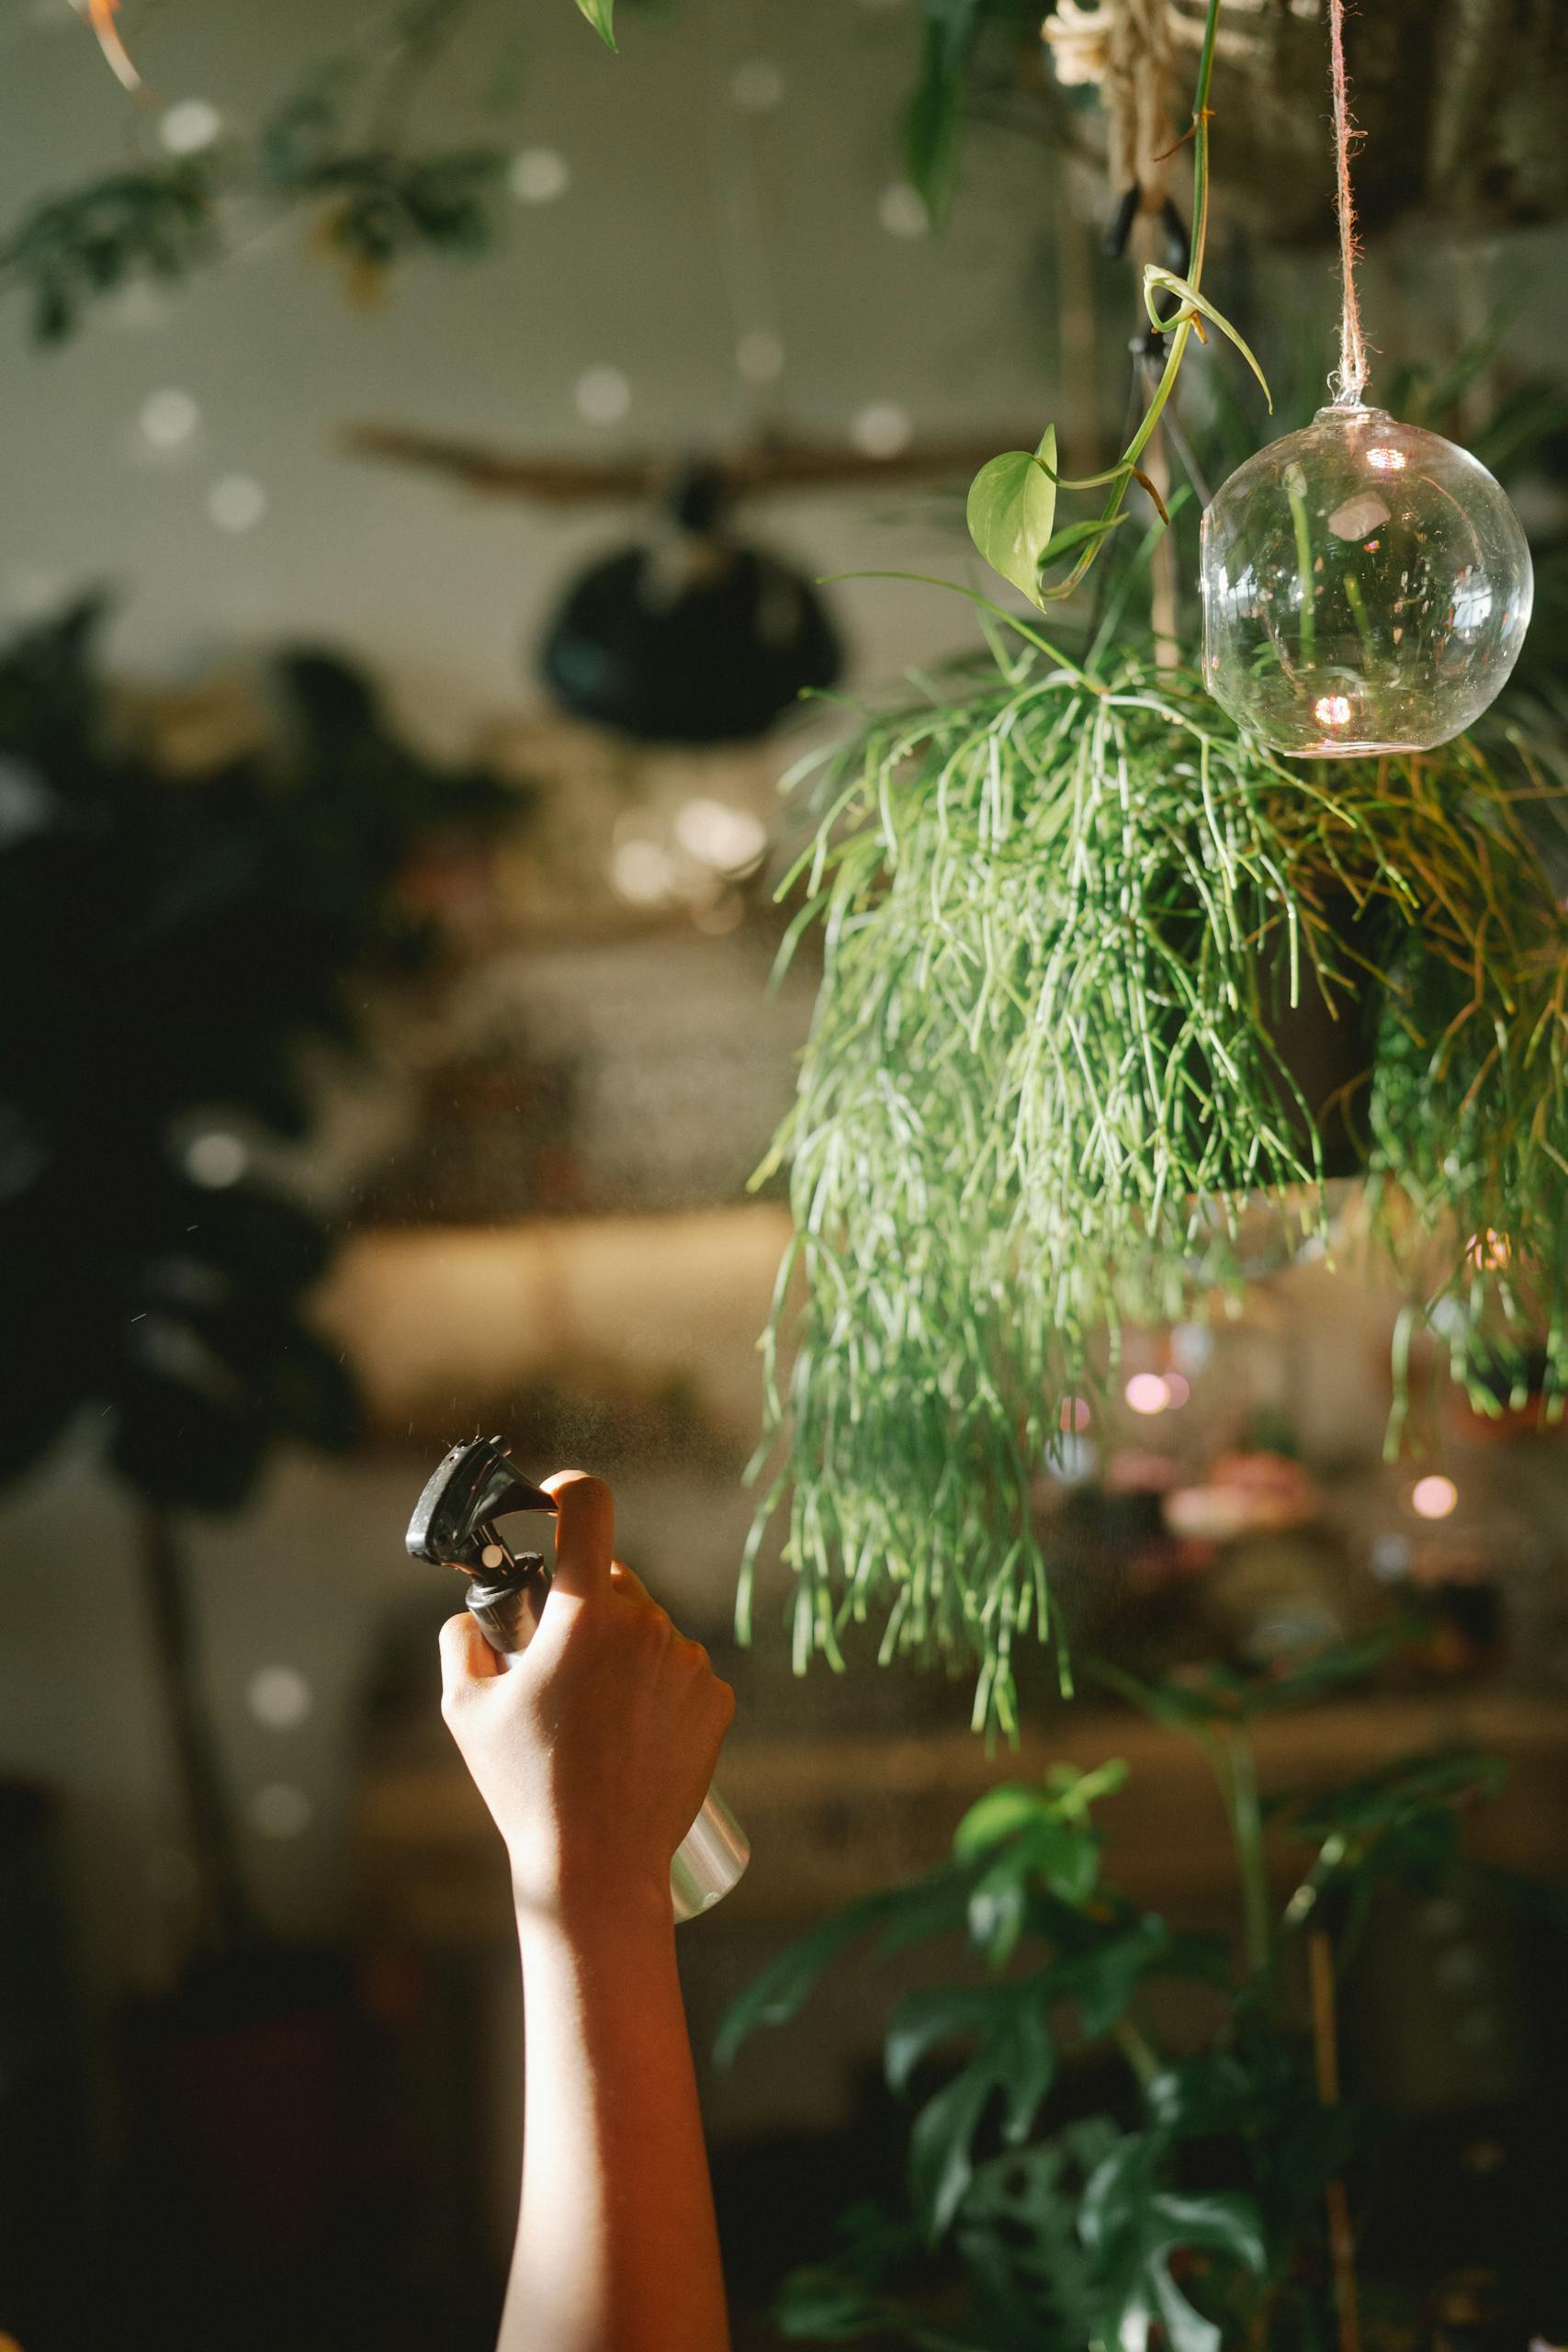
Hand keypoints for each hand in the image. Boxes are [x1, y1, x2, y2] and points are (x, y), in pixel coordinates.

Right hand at [439, 1470, 735, 1924]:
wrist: (597, 1865)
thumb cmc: (526, 1787)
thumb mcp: (464, 1710)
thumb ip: (461, 1641)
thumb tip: (470, 1618)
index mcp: (586, 1614)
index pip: (590, 1504)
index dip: (568, 1490)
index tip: (553, 1503)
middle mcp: (646, 1625)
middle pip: (614, 1578)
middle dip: (583, 1604)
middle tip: (556, 1662)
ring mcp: (687, 1662)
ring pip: (648, 1629)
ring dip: (621, 1651)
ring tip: (593, 1719)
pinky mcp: (716, 1700)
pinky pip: (679, 1670)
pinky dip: (655, 1688)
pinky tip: (629, 1736)